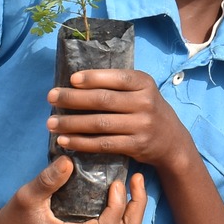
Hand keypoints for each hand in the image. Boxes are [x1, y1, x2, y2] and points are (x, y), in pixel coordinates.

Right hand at [0, 156, 144, 223]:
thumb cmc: (14, 218)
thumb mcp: (27, 196)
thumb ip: (47, 180)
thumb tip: (69, 160)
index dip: (119, 205)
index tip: (117, 182)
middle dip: (138, 205)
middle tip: (137, 178)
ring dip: (133, 205)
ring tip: (132, 180)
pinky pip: (112, 220)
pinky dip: (122, 205)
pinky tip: (117, 183)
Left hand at [49, 69, 196, 174]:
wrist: (172, 141)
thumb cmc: (147, 110)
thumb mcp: (141, 91)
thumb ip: (117, 85)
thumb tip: (76, 82)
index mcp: (144, 83)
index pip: (116, 78)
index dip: (93, 78)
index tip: (71, 79)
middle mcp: (145, 103)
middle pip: (103, 100)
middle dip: (73, 98)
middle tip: (51, 97)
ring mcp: (141, 126)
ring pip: (100, 124)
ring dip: (72, 123)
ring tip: (51, 123)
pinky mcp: (136, 146)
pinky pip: (103, 144)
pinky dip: (81, 143)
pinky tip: (64, 141)